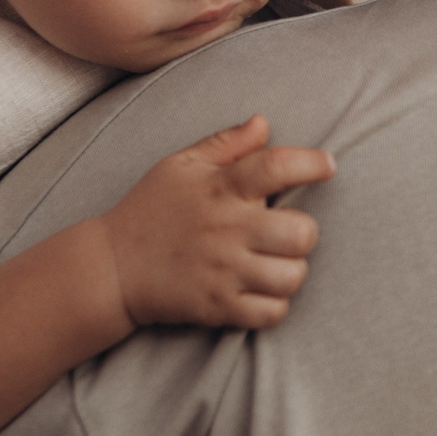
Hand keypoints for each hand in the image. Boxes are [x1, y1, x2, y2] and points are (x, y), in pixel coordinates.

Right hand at [95, 115, 334, 330]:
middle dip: (303, 231)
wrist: (109, 268)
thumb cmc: (149, 210)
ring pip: (293, 276)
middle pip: (302, 232)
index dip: (311, 163)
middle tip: (284, 232)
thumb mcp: (180, 165)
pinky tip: (259, 290)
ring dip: (290, 270)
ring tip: (272, 263)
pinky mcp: (217, 306)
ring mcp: (223, 271)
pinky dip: (274, 304)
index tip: (327, 165)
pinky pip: (272, 312)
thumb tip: (264, 123)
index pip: (277, 166)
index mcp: (220, 188)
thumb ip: (226, 143)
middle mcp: (227, 229)